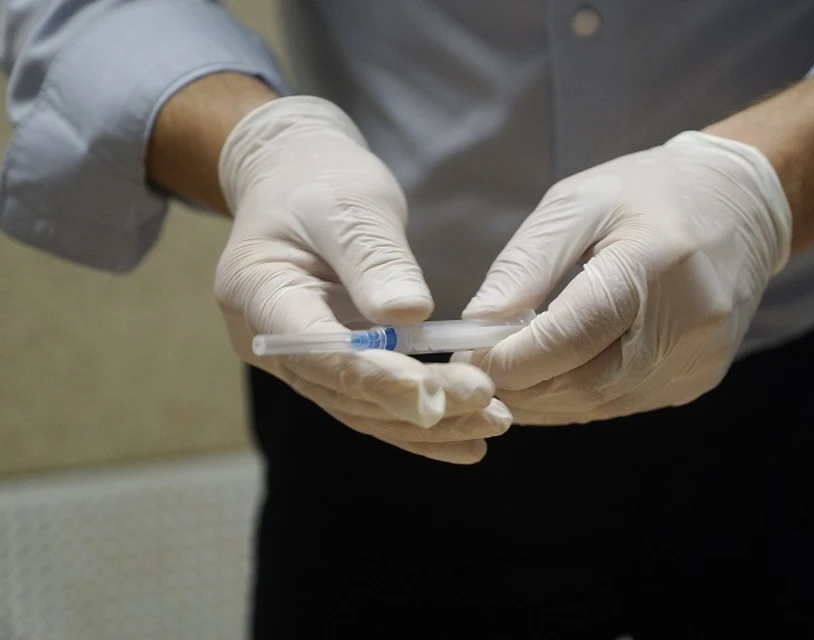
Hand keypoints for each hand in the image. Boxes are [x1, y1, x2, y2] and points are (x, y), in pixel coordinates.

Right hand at [214, 96, 510, 462]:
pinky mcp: (330, 365)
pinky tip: (467, 437)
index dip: (377, 376)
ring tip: (492, 423)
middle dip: (416, 405)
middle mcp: (267, 340)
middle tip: (487, 407)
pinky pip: (371, 403)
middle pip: (344, 390)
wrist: (298, 180)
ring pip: (360, 408)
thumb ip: (374, 258)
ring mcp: (297, 359)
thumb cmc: (320, 181)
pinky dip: (417, 421)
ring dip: (426, 423)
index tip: (437, 393)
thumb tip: (409, 314)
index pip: (318, 349)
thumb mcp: (350, 204)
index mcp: (258, 291)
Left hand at [457, 131, 791, 424]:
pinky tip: (551, 380)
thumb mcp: (578, 204)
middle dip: (520, 387)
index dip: (510, 359)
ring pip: (600, 405)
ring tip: (506, 380)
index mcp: (656, 261)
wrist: (741, 206)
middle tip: (475, 376)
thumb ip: (526, 265)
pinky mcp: (698, 379)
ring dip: (544, 401)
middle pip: (584, 381)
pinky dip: (577, 399)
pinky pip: (622, 405)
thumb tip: (478, 326)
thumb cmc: (649, 193)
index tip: (466, 360)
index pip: (570, 334)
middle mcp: (688, 321)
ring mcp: (698, 358)